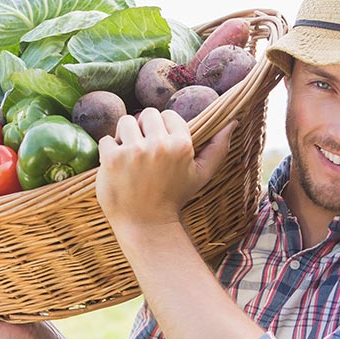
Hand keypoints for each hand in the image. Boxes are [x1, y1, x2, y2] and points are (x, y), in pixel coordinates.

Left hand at [96, 108, 234, 230]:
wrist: (146, 224)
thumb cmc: (174, 198)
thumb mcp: (201, 175)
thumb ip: (218, 148)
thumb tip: (232, 122)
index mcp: (181, 145)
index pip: (167, 115)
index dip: (162, 129)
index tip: (160, 146)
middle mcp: (158, 145)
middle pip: (146, 114)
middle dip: (143, 129)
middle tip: (143, 151)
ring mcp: (134, 151)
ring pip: (125, 122)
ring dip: (125, 136)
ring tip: (130, 156)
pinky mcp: (112, 159)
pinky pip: (106, 139)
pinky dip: (108, 151)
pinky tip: (117, 167)